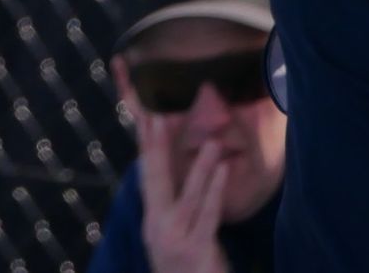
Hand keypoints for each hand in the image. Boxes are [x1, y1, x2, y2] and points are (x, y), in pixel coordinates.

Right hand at [137, 114, 230, 272]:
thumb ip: (178, 213)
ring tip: (212, 141)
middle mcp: (157, 225)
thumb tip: (187, 182)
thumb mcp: (175, 238)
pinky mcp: (195, 249)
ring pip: (186, 194)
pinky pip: (206, 215)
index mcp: (153, 220)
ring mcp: (175, 237)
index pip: (146, 174)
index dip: (145, 144)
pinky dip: (214, 190)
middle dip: (156, 145)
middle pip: (155, 178)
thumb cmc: (186, 271)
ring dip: (199, 165)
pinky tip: (223, 170)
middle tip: (157, 113)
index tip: (144, 114)